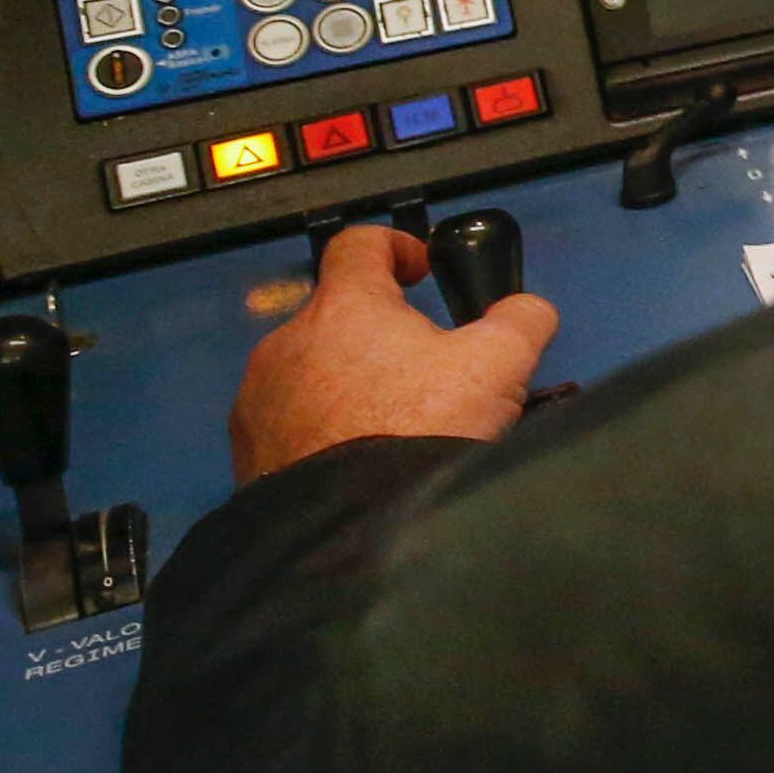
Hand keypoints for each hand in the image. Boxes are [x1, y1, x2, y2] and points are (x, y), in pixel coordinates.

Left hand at [229, 223, 560, 485]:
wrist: (349, 528)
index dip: (396, 246)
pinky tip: (353, 463)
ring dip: (343, 384)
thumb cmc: (420, 428)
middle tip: (422, 372)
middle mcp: (287, 341)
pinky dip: (318, 431)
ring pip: (308, 372)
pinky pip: (287, 424)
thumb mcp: (499, 366)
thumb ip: (519, 320)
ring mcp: (259, 398)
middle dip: (376, 334)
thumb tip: (527, 310)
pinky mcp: (246, 451)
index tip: (421, 270)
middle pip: (336, 316)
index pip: (359, 244)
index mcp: (344, 306)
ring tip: (386, 427)